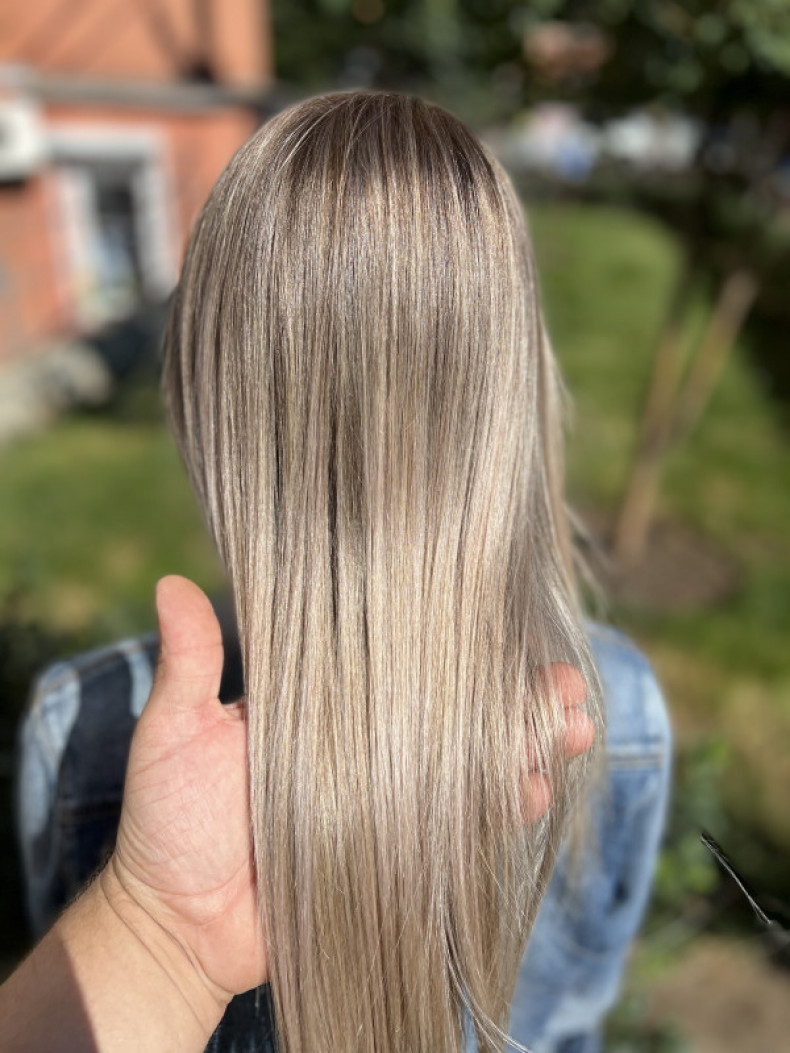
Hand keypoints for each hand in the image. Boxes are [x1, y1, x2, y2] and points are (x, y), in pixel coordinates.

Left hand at [103, 576, 591, 1005]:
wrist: (175, 924)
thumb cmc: (168, 822)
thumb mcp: (175, 732)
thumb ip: (189, 664)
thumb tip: (168, 580)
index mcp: (330, 708)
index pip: (406, 664)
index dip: (459, 646)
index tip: (507, 622)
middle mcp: (371, 748)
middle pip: (458, 712)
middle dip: (519, 698)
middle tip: (567, 685)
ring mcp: (389, 803)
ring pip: (475, 766)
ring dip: (529, 747)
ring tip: (572, 730)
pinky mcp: (399, 858)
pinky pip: (464, 830)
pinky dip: (505, 810)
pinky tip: (535, 791)